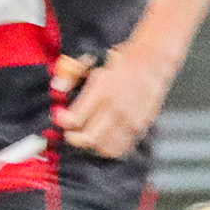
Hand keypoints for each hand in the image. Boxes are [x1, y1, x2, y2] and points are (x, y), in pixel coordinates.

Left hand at [55, 43, 175, 158]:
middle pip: (88, 138)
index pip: (75, 119)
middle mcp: (115, 108)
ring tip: (88, 138)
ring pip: (105, 148)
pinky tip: (106, 139)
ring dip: (92, 146)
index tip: (61, 117)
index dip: (63, 121)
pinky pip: (122, 147)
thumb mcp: (93, 63)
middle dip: (75, 138)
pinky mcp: (140, 126)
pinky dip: (110, 147)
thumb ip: (71, 76)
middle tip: (71, 134)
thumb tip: (57, 87)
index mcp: (101, 91)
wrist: (152, 61)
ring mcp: (129, 119)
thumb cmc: (122, 61)